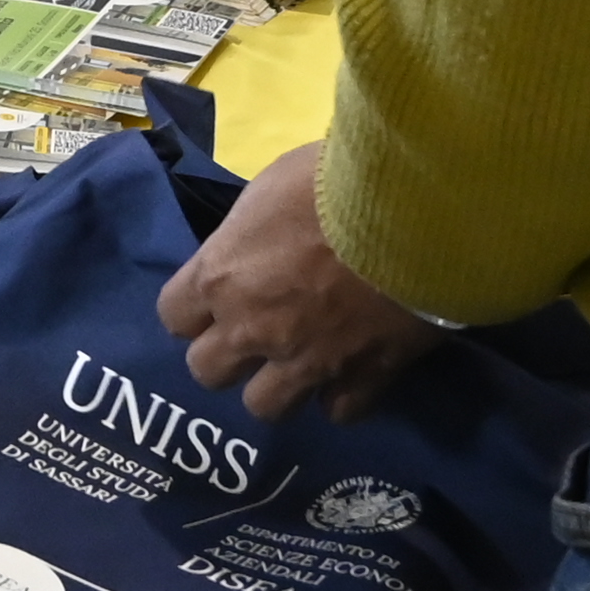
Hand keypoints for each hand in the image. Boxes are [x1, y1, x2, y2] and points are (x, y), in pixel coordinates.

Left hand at [157, 149, 441, 421]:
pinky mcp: (363, 379)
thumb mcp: (271, 186)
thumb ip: (251, 235)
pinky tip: (351, 371)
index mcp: (220, 276)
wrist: (417, 209)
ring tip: (300, 361)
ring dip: (277, 386)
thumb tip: (255, 248)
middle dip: (228, 354)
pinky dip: (341, 395)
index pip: (173, 316)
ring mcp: (307, 362)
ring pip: (264, 408)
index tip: (216, 297)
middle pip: (207, 371)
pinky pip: (337, 412)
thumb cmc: (336, 178)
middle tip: (257, 330)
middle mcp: (253, 329)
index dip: (193, 309)